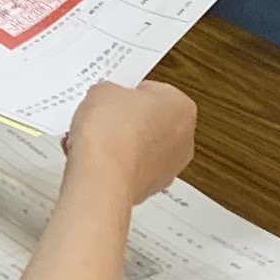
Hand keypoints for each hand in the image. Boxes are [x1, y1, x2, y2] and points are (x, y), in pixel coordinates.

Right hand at [61, 77, 197, 204]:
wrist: (102, 176)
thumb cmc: (111, 133)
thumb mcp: (102, 91)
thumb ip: (111, 91)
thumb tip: (107, 98)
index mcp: (182, 107)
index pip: (155, 92)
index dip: (128, 94)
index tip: (113, 97)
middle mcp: (183, 139)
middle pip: (152, 122)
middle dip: (128, 121)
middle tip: (104, 118)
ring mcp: (169, 167)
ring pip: (142, 148)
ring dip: (122, 144)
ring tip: (95, 141)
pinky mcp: (151, 189)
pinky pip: (132, 169)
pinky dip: (116, 166)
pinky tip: (96, 161)